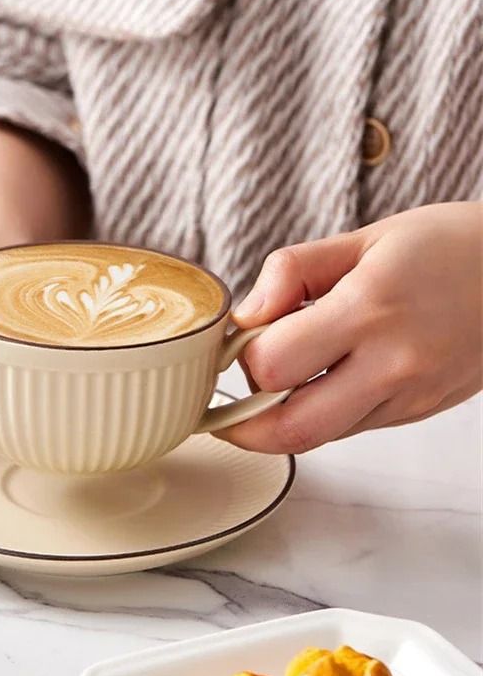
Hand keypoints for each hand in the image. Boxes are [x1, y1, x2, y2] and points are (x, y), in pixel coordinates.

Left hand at [217, 201, 482, 453]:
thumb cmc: (447, 247)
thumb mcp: (363, 238)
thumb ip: (292, 272)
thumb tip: (244, 317)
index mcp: (370, 309)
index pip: (272, 365)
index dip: (240, 357)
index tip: (237, 340)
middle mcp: (392, 364)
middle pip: (289, 429)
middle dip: (244, 422)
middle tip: (229, 399)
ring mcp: (408, 397)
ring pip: (317, 437)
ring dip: (279, 422)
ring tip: (278, 382)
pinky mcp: (417, 413)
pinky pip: (348, 430)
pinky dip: (318, 416)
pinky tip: (318, 383)